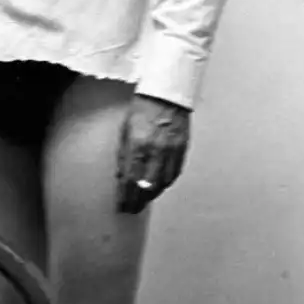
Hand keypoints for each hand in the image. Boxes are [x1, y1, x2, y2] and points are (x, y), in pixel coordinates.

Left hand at [116, 93, 190, 214]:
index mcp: (138, 144)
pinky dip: (165, 184)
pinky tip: (158, 187)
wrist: (165, 95)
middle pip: (147, 186)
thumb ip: (124, 155)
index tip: (122, 205)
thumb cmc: (142, 109)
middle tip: (132, 209)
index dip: (126, 196)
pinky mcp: (182, 150)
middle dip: (138, 201)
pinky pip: (174, 174)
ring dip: (151, 195)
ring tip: (143, 201)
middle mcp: (155, 150)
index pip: (130, 180)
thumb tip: (121, 177)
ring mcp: (171, 151)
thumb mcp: (125, 130)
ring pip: (162, 183)